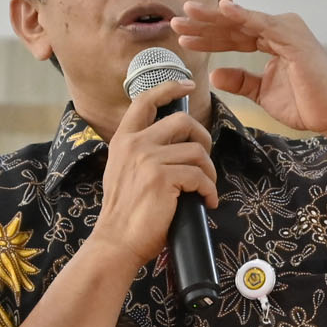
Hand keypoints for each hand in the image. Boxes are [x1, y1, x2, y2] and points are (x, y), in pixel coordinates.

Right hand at [84, 74, 216, 272]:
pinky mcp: (163, 178)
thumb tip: (177, 146)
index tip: (187, 85)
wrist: (116, 241)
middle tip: (206, 159)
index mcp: (124, 139)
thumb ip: (142, 153)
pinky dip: (209, 191)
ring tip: (205, 190)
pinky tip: (206, 202)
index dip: (169, 88)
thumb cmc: (126, 213)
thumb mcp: (124, 171)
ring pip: (197, 152)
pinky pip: (200, 176)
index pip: (145, 100)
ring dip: (209, 172)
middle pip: (183, 122)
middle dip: (203, 138)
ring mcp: (148, 159)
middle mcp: (135, 144)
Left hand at [172, 0, 326, 144]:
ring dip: (214, 17)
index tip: (183, 37)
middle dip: (204, 24)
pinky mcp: (294, 37)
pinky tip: (222, 9)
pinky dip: (243, 15)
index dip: (207, 37)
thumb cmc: (308, 105)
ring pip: (243, 21)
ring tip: (188, 14)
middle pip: (234, 25)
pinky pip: (262, 24)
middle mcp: (279, 29)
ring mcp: (287, 30)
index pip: (234, 35)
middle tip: (175, 20)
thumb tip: (216, 74)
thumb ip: (242, 81)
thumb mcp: (264, 93)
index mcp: (273, 40)